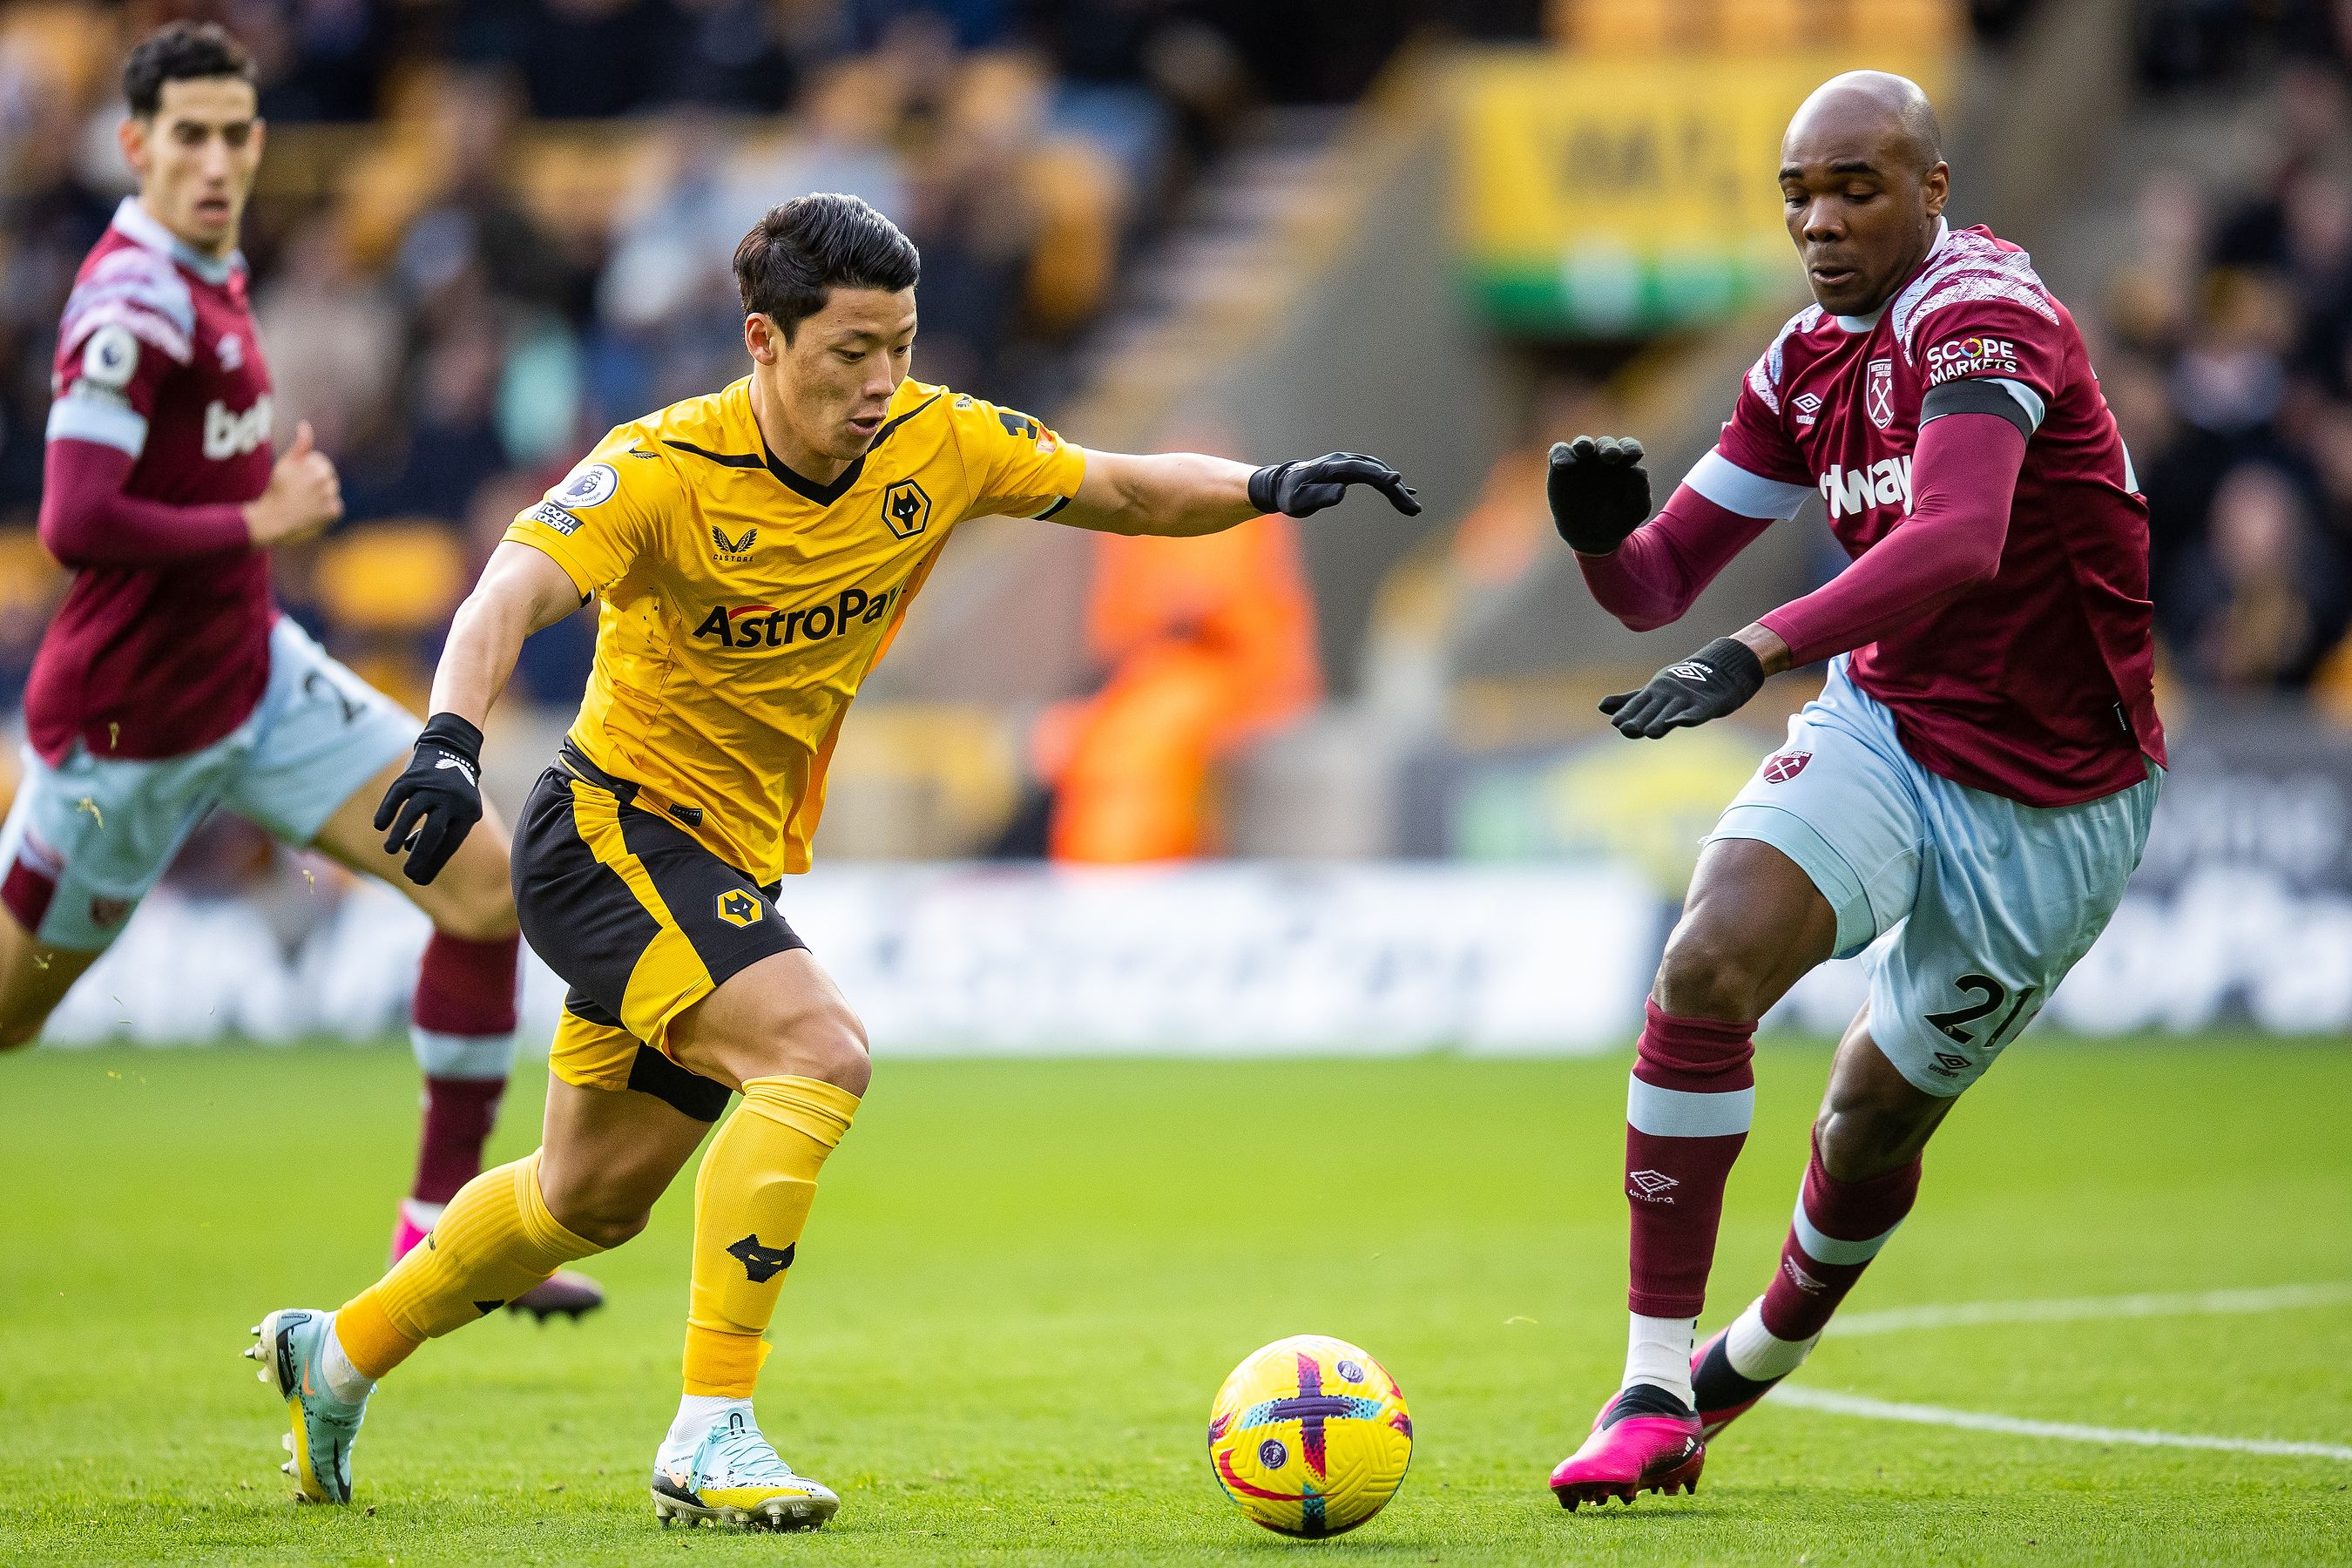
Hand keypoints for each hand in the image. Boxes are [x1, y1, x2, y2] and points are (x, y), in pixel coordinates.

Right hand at [243, 420, 341, 545]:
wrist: (275, 518)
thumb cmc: (278, 488)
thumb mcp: (286, 463)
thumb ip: (300, 444)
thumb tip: (305, 425)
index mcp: (319, 471)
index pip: (322, 463)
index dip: (308, 468)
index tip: (298, 477)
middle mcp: (328, 486)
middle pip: (328, 477)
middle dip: (316, 480)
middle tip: (300, 489)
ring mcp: (332, 500)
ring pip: (331, 490)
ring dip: (322, 493)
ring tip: (305, 498)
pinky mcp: (333, 513)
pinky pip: (335, 505)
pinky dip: (326, 507)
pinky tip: (312, 509)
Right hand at [374, 713, 484, 884]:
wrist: (453, 749)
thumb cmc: (455, 791)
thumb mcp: (458, 811)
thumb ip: (441, 833)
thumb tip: (413, 853)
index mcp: (468, 812)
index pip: (450, 844)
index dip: (434, 863)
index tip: (419, 880)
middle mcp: (452, 799)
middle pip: (434, 832)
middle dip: (420, 856)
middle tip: (407, 874)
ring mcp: (432, 785)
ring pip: (413, 813)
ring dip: (399, 834)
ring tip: (390, 850)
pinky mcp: (414, 775)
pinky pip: (397, 795)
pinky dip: (387, 811)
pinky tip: (379, 826)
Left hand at [1248, 453, 1420, 516]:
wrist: (1283, 484)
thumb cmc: (1290, 495)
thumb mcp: (1298, 502)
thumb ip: (1318, 496)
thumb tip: (1341, 492)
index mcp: (1331, 468)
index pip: (1358, 469)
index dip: (1378, 475)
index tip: (1397, 480)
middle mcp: (1343, 462)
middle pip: (1375, 473)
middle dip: (1396, 490)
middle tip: (1413, 509)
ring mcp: (1348, 465)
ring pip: (1378, 475)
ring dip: (1397, 491)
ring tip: (1413, 509)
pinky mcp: (1351, 471)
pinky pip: (1375, 476)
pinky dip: (1390, 486)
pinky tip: (1406, 493)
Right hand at [1547, 434, 1651, 554]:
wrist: (1592, 538)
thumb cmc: (1619, 520)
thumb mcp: (1636, 508)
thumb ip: (1640, 488)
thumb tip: (1635, 469)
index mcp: (1624, 463)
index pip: (1629, 447)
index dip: (1631, 448)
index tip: (1634, 455)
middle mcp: (1602, 458)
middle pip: (1606, 444)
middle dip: (1609, 447)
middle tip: (1612, 456)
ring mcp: (1581, 461)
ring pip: (1582, 443)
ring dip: (1584, 444)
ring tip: (1585, 450)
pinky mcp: (1560, 468)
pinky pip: (1559, 453)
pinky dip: (1560, 454)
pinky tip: (1564, 465)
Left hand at [1600, 635, 1765, 737]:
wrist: (1723, 670)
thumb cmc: (1682, 684)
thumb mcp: (1653, 690)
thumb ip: (1629, 701)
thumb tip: (1600, 707)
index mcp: (1654, 692)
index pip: (1637, 706)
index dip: (1627, 715)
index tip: (1617, 723)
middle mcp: (1668, 695)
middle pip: (1652, 710)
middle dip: (1640, 720)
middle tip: (1627, 729)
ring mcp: (1686, 699)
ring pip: (1671, 712)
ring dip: (1661, 721)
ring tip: (1651, 731)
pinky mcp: (1706, 705)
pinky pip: (1696, 712)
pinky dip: (1688, 716)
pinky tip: (1680, 721)